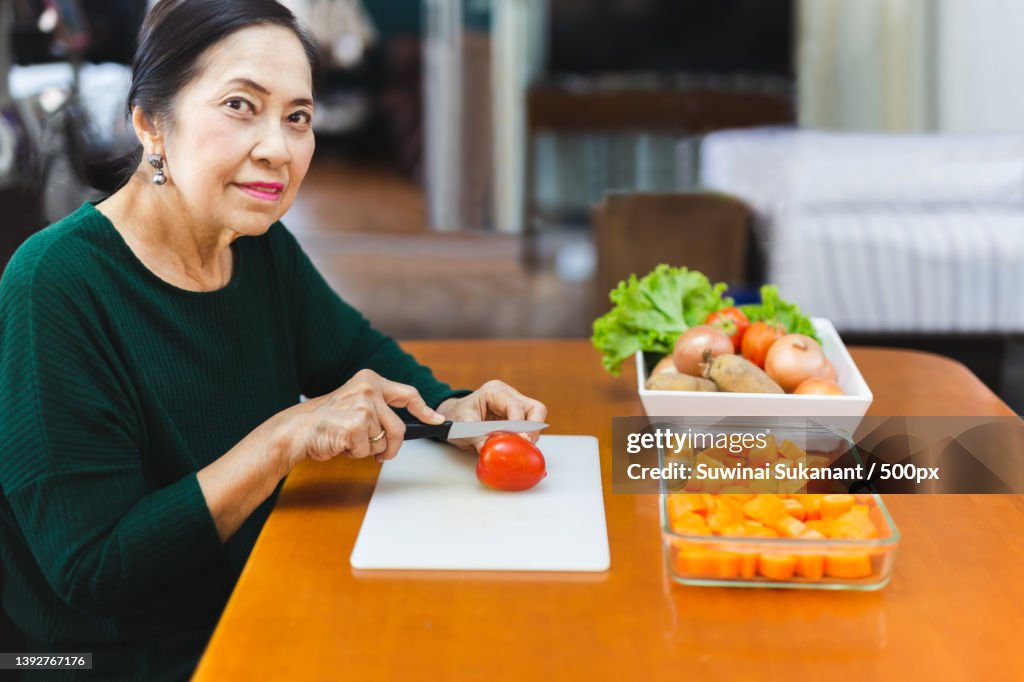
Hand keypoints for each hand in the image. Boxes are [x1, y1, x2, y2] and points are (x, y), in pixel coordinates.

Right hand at [272, 369, 444, 466]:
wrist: (298, 429)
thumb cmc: (327, 420)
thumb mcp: (356, 404)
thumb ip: (379, 409)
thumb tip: (406, 427)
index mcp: (370, 380)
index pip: (408, 394)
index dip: (424, 410)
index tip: (436, 420)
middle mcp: (369, 389)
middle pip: (397, 428)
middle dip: (392, 446)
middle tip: (383, 455)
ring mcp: (362, 406)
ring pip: (382, 441)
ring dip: (368, 449)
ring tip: (349, 440)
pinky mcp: (355, 425)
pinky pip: (366, 450)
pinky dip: (355, 453)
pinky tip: (341, 443)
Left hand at [436, 380, 547, 451]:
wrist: (453, 418)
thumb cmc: (457, 417)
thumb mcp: (463, 426)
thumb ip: (476, 437)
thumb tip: (487, 447)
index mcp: (495, 391)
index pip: (515, 406)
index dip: (520, 425)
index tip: (520, 440)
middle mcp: (509, 395)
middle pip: (535, 408)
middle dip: (534, 427)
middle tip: (527, 444)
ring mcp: (515, 406)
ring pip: (537, 417)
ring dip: (532, 434)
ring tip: (520, 447)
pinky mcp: (517, 418)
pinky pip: (530, 427)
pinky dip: (527, 438)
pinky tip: (518, 447)